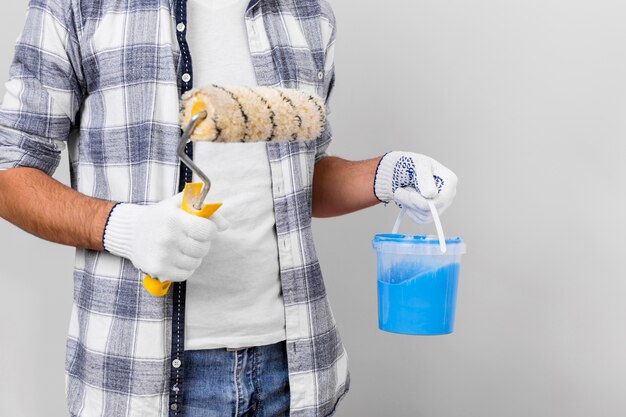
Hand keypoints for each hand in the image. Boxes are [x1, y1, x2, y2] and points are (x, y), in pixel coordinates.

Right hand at [102, 192, 228, 280]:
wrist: (130, 232)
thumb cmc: (161, 216)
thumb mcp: (180, 204)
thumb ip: (204, 208)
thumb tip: (225, 225)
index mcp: (174, 219)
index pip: (207, 230)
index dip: (210, 230)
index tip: (204, 228)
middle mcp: (168, 238)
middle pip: (203, 248)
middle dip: (201, 243)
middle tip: (191, 237)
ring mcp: (163, 256)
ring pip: (196, 262)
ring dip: (194, 256)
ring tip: (182, 247)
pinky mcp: (159, 270)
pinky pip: (186, 274)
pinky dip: (185, 267)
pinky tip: (176, 257)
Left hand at [374, 151, 457, 223]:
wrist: (402, 172)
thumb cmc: (412, 164)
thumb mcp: (418, 163)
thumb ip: (424, 176)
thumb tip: (431, 194)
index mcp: (450, 181)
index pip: (440, 200)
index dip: (423, 201)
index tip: (409, 194)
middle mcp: (449, 195)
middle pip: (431, 209)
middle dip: (411, 201)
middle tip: (399, 191)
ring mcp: (441, 205)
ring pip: (425, 216)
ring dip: (408, 205)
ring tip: (403, 192)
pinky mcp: (432, 213)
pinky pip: (421, 220)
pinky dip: (410, 211)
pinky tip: (407, 200)